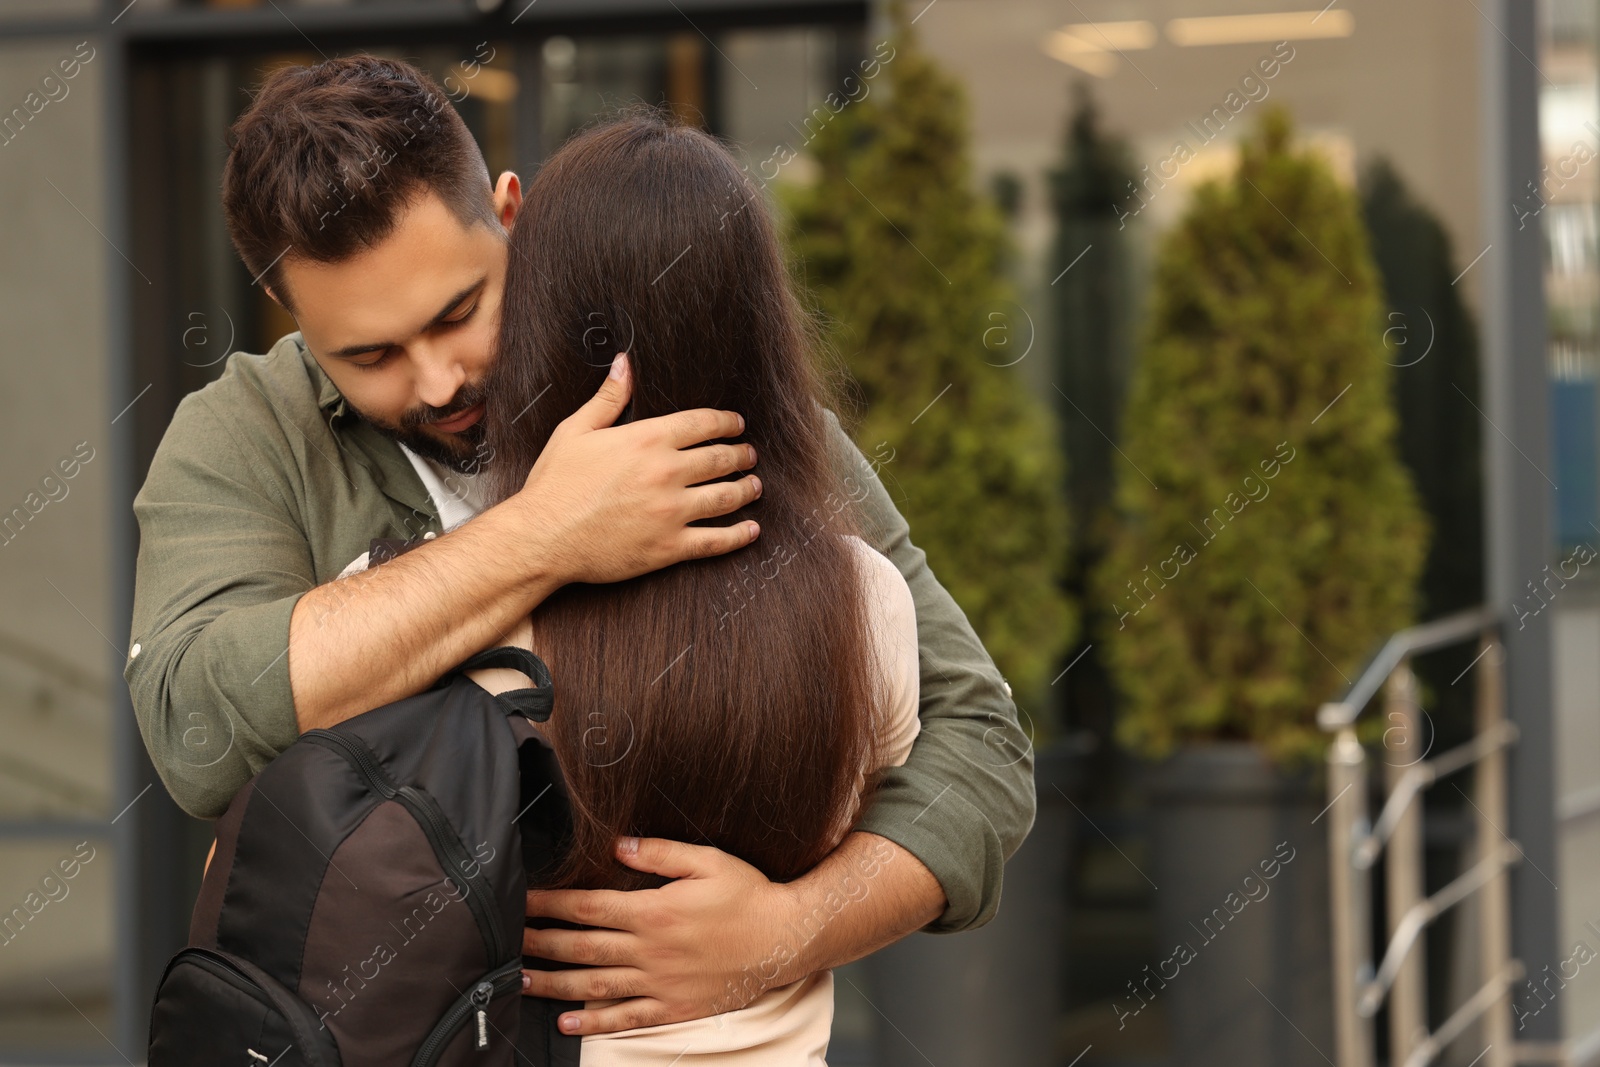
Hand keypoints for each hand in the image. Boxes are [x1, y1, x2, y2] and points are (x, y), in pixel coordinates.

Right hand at [514, 353, 760, 585]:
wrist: (542, 537)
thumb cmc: (555, 484)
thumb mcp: (576, 431)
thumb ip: (609, 398)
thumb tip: (626, 363)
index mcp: (646, 439)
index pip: (702, 424)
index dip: (726, 422)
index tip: (737, 424)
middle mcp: (666, 473)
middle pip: (720, 459)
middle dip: (740, 455)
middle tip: (750, 455)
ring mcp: (671, 512)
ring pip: (726, 497)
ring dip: (746, 489)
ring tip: (755, 485)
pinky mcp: (669, 548)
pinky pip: (715, 541)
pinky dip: (739, 535)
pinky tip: (751, 530)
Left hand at [520, 837, 806, 1034]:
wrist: (783, 940)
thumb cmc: (748, 895)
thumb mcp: (707, 860)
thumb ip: (659, 852)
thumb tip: (618, 844)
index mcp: (654, 910)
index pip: (588, 906)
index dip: (551, 903)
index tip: (524, 900)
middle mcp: (650, 949)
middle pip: (582, 947)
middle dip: (540, 942)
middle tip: (506, 939)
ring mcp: (659, 982)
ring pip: (594, 985)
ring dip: (554, 982)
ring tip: (520, 979)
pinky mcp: (672, 1006)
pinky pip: (625, 1018)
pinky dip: (593, 1023)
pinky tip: (567, 1024)